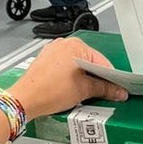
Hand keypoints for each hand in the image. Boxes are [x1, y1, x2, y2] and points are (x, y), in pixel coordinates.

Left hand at [8, 36, 127, 120]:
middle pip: (89, 62)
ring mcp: (53, 51)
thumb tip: (117, 91)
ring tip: (83, 93)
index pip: (103, 62)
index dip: (112, 78)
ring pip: (77, 64)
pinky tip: (70, 89)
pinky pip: (65, 66)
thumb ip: (104, 89)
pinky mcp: (45, 60)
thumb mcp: (84, 90)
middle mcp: (64, 44)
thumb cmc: (48, 91)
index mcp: (76, 46)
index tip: (116, 89)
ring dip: (83, 78)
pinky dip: (71, 76)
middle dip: (96, 78)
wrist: (24, 99)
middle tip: (101, 93)